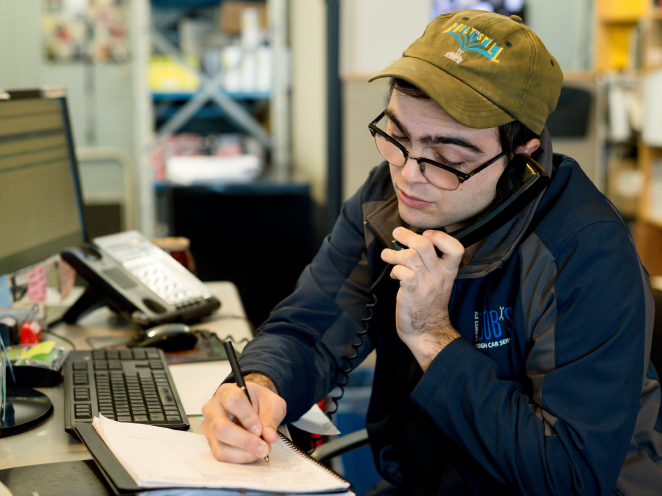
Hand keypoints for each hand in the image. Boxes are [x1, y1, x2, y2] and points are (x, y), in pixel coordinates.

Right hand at [201, 374, 286, 462]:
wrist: (250, 406)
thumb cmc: (258, 401)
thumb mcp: (272, 403)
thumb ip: (271, 417)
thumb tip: (269, 436)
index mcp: (227, 391)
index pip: (233, 401)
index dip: (247, 417)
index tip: (260, 429)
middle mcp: (213, 408)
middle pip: (221, 428)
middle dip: (245, 441)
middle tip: (264, 447)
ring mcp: (209, 427)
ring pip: (221, 446)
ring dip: (244, 453)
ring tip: (260, 450)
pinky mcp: (210, 442)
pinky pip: (222, 455)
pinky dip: (240, 458)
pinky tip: (251, 453)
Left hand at [381, 227, 462, 369]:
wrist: (427, 331)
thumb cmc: (429, 304)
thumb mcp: (439, 282)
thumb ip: (430, 264)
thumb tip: (411, 244)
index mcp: (449, 272)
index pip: (456, 248)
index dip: (441, 236)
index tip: (426, 234)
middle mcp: (439, 276)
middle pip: (425, 245)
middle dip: (407, 235)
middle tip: (397, 233)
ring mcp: (426, 284)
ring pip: (410, 256)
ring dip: (394, 253)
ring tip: (387, 255)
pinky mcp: (412, 292)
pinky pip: (403, 271)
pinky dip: (394, 268)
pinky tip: (393, 274)